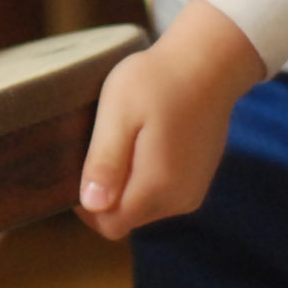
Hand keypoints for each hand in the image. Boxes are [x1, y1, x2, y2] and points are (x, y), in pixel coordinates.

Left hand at [73, 0, 264, 240]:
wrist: (209, 63)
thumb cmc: (158, 81)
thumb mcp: (119, 114)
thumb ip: (105, 162)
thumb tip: (91, 206)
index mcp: (156, 189)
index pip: (109, 225)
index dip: (86, 205)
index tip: (78, 166)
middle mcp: (179, 200)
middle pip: (126, 218)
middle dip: (106, 194)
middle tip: (97, 145)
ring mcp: (192, 191)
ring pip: (143, 206)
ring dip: (125, 184)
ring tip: (122, 139)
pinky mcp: (198, 178)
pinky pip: (162, 193)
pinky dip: (145, 177)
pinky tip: (143, 140)